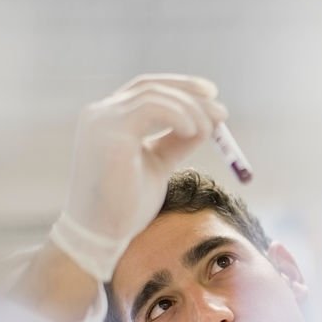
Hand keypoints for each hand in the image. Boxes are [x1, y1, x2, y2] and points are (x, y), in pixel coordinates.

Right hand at [64, 74, 227, 242]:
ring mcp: (101, 121)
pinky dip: (179, 115)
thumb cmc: (126, 206)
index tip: (211, 95)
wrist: (103, 235)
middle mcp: (99, 114)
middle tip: (222, 112)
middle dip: (191, 94)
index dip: (180, 87)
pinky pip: (152, 109)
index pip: (145, 90)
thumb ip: (176, 142)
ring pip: (155, 96)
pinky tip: (194, 132)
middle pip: (150, 87)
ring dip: (190, 109)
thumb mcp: (158, 165)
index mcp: (107, 120)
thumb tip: (207, 124)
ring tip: (210, 131)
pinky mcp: (109, 133)